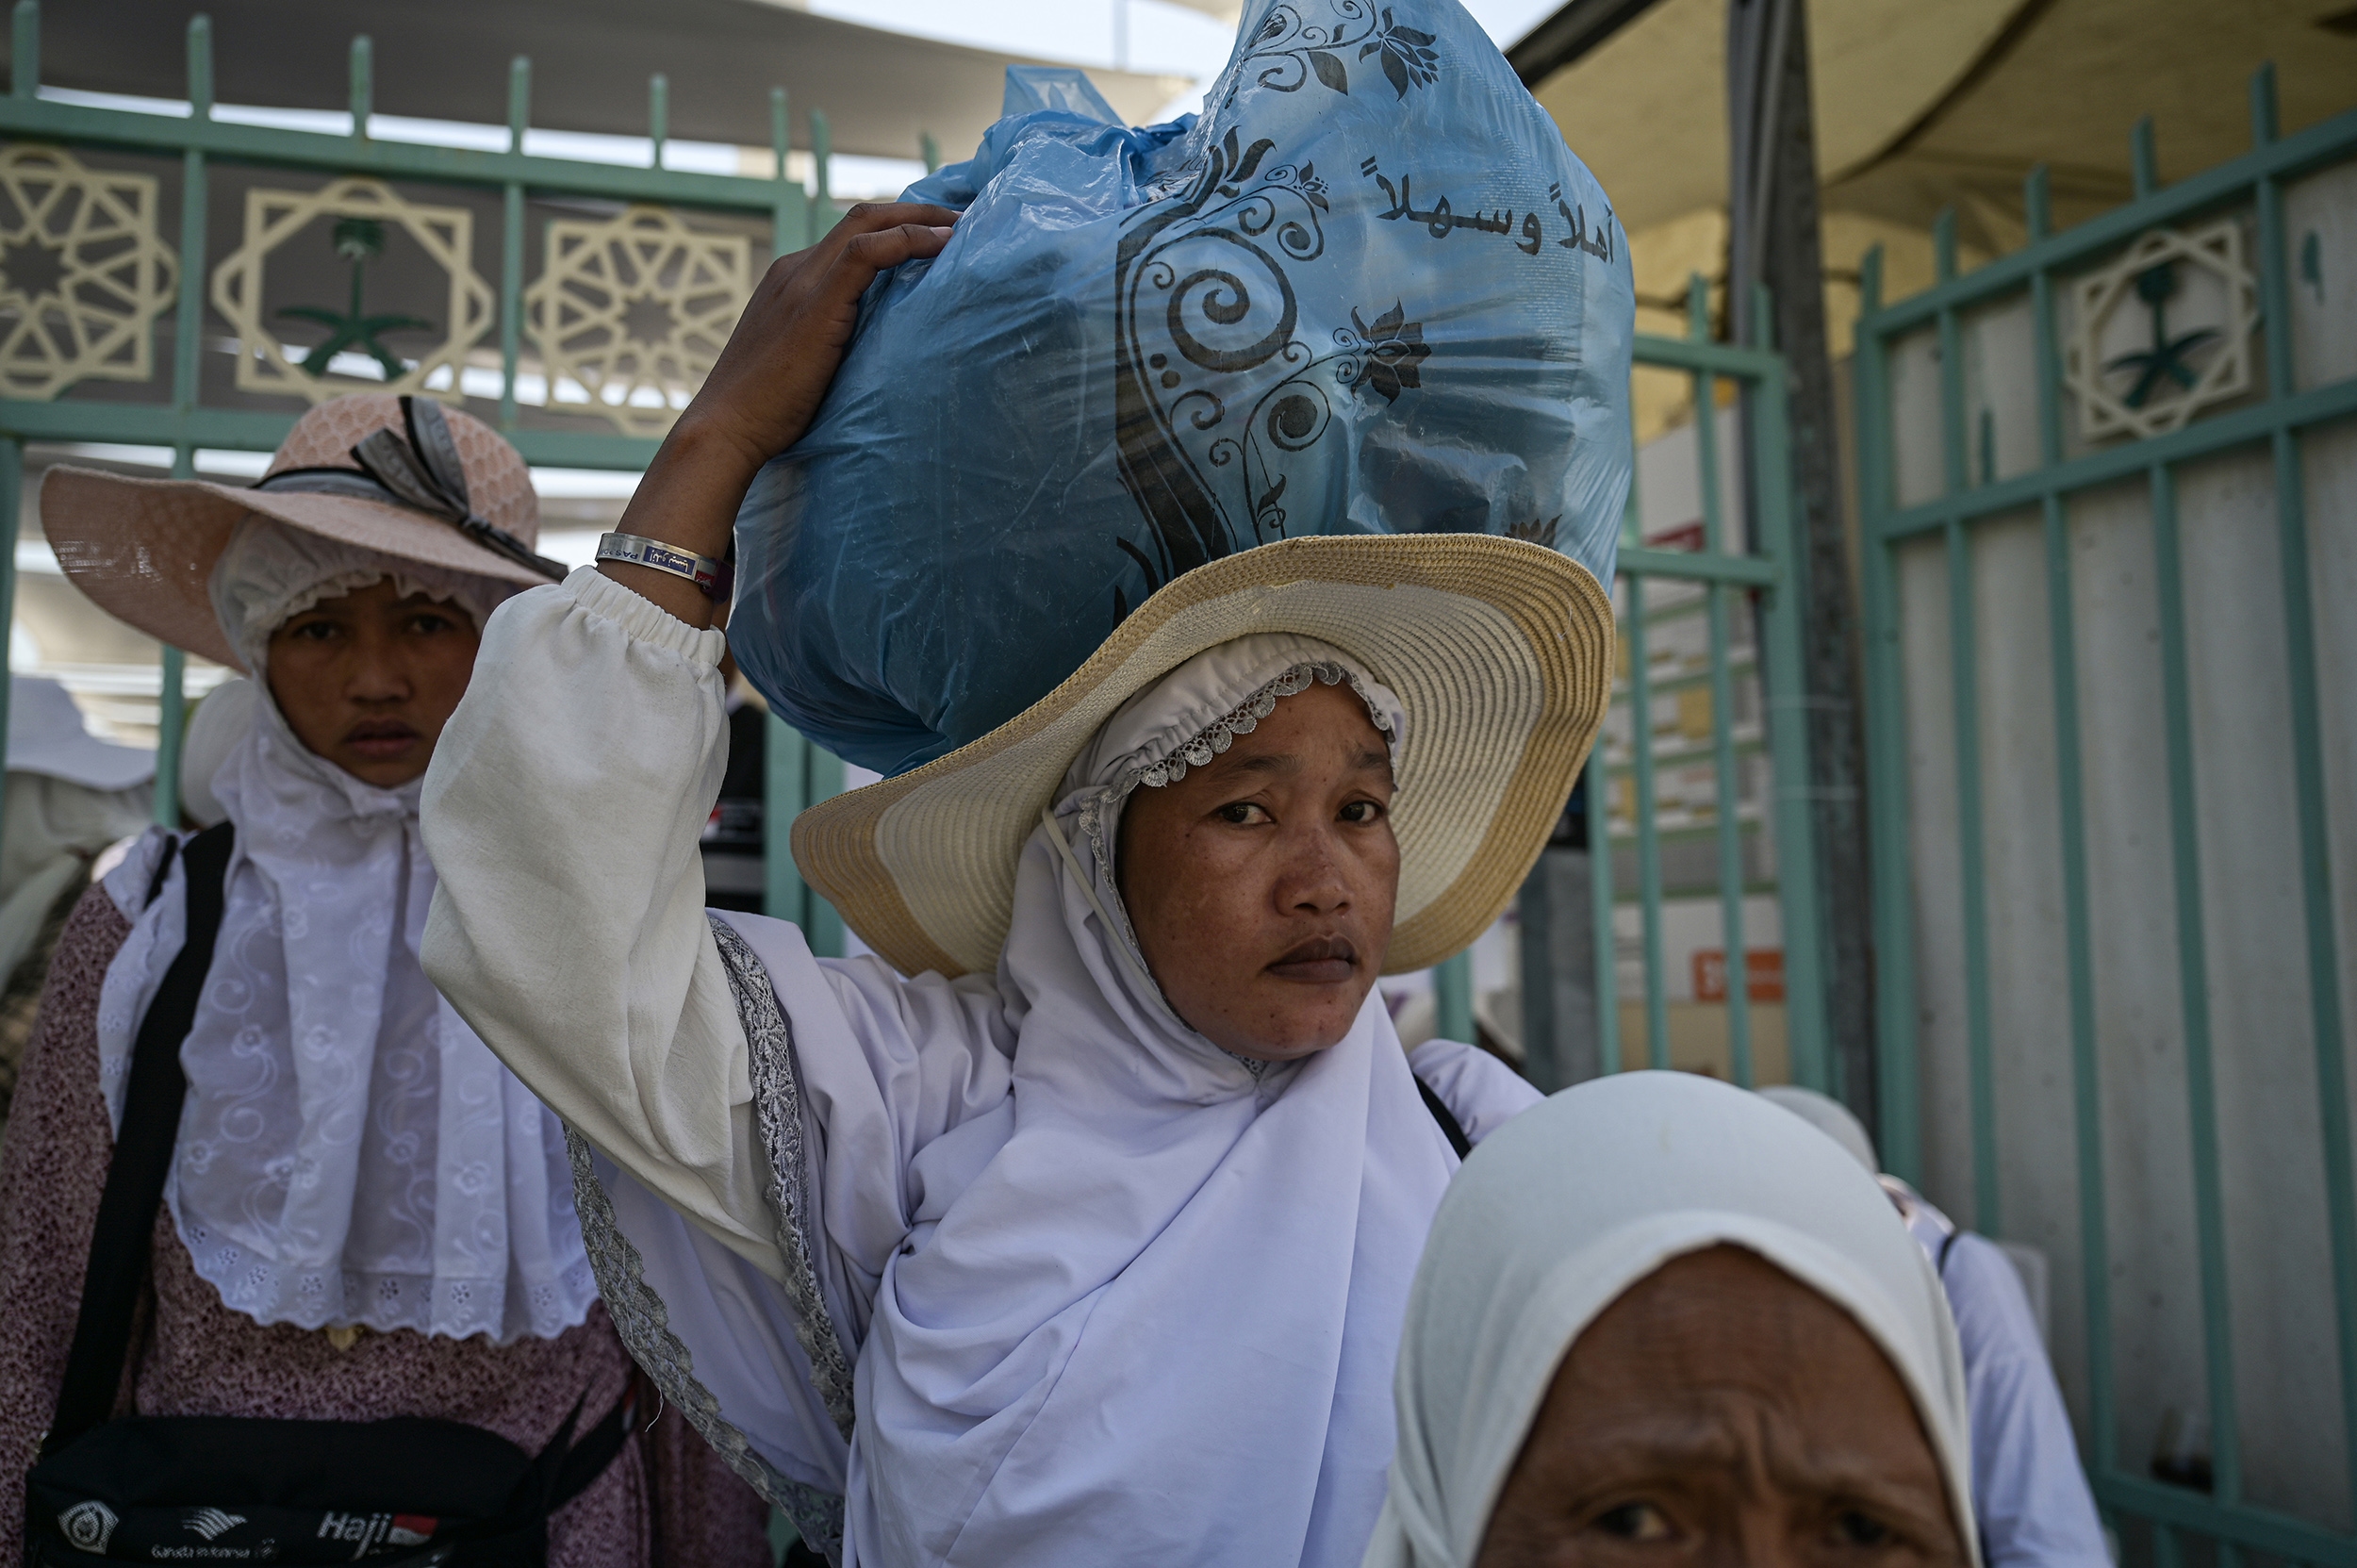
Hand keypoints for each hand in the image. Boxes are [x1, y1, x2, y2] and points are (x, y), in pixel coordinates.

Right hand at [603, 202, 958, 626]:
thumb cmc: (767, 413)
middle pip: (863, 216)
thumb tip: (880, 356)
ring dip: (919, 219)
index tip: (939, 238)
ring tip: (963, 228)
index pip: (850, 236)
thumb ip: (836, 345)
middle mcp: (795, 269)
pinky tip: (943, 246)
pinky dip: (907, 241)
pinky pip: (866, 253)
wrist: (726, 429)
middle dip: (916, 212)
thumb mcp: (807, 364)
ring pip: (867, 223)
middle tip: (962, 221)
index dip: (897, 229)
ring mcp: (801, 281)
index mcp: (791, 280)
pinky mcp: (815, 303)